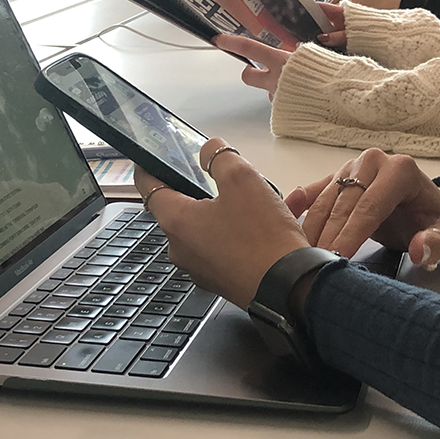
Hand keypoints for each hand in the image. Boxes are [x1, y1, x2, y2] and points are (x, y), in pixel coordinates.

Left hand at [134, 138, 308, 309]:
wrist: (290, 288)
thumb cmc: (263, 239)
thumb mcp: (242, 179)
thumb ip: (220, 157)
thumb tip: (210, 150)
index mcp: (177, 222)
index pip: (149, 188)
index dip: (150, 169)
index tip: (149, 161)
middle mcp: (182, 248)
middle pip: (181, 209)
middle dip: (199, 191)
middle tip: (222, 179)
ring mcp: (202, 268)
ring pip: (208, 228)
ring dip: (226, 211)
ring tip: (258, 200)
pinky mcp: (223, 279)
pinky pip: (226, 246)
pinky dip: (241, 231)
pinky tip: (270, 222)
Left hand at [214, 2, 345, 98]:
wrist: (344, 101)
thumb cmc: (334, 76)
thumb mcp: (315, 57)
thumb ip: (298, 56)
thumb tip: (294, 53)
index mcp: (282, 61)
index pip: (250, 48)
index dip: (232, 42)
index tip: (219, 39)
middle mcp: (275, 80)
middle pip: (248, 76)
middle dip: (250, 72)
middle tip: (256, 71)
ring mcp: (278, 98)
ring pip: (269, 92)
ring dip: (278, 89)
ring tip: (299, 89)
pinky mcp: (284, 114)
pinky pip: (282, 106)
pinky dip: (289, 102)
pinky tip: (303, 101)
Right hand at [284, 149, 439, 266]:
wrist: (428, 204)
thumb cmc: (433, 218)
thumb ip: (434, 243)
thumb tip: (418, 251)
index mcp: (398, 171)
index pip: (369, 206)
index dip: (352, 234)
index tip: (338, 257)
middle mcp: (372, 162)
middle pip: (343, 203)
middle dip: (329, 235)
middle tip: (315, 263)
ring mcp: (352, 166)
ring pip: (326, 199)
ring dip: (312, 228)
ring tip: (300, 254)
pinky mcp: (337, 175)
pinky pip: (315, 190)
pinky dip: (299, 205)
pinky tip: (284, 218)